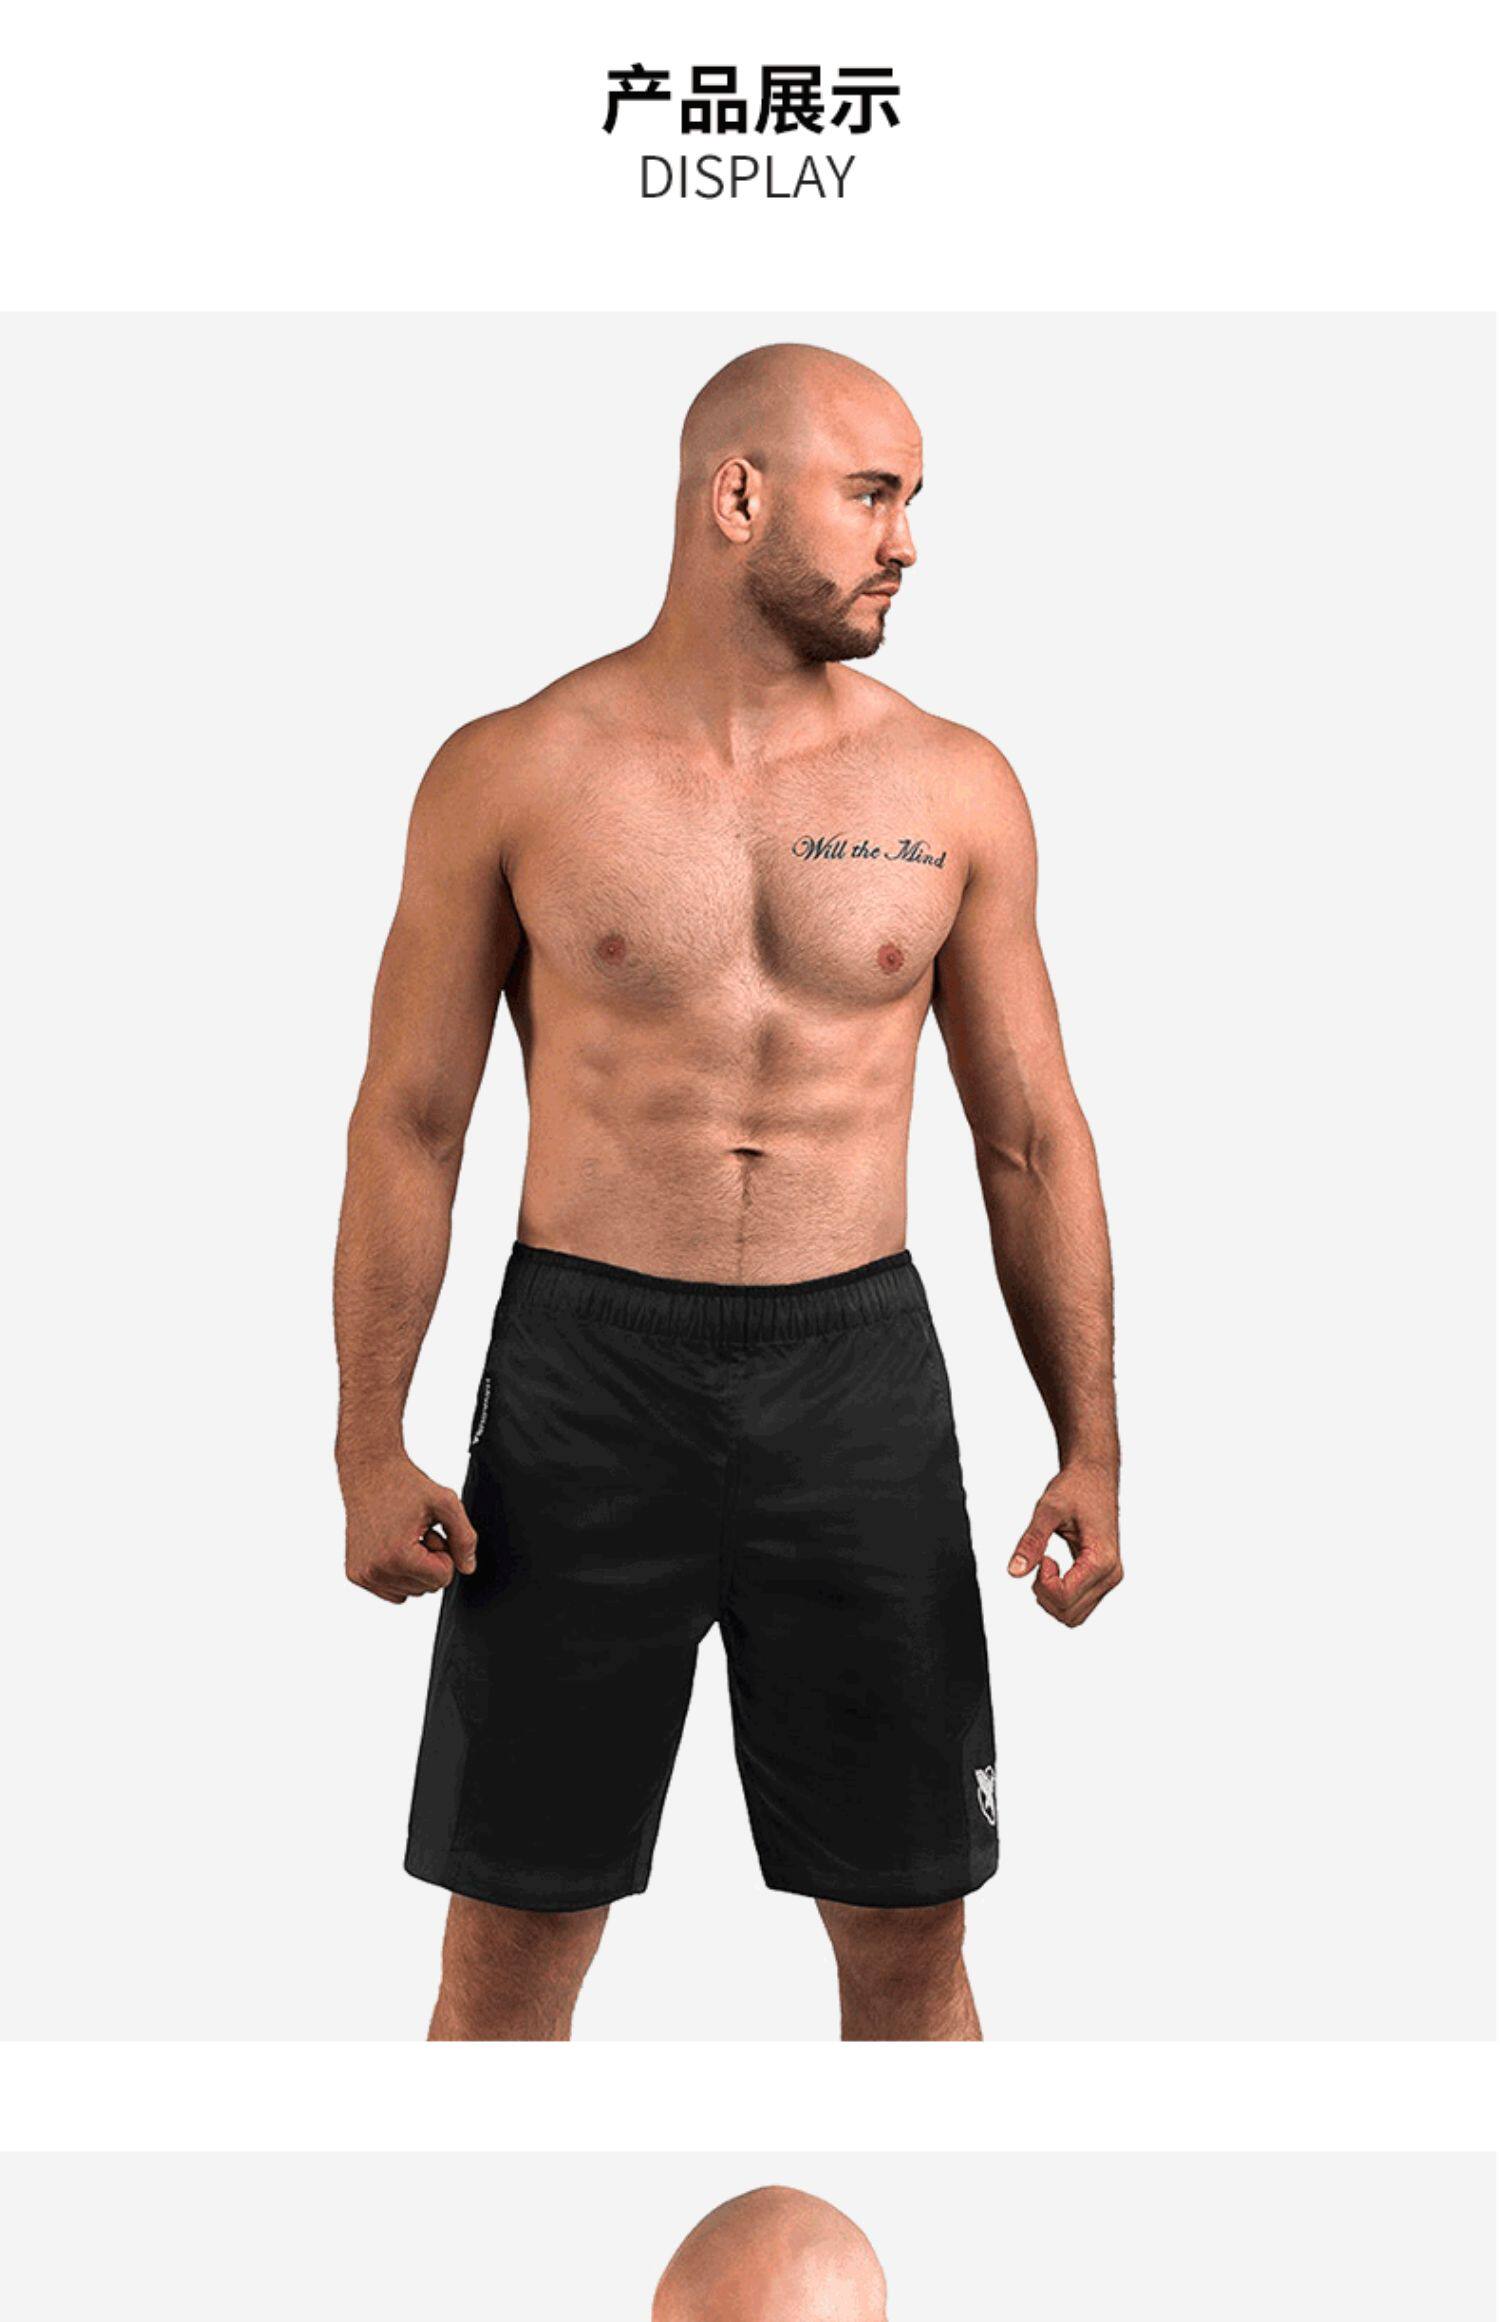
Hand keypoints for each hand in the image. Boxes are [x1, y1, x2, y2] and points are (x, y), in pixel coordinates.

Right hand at [341, 1452, 477, 1604]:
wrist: (370, 1472)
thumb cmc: (404, 1484)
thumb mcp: (445, 1503)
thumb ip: (464, 1537)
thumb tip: (468, 1567)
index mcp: (398, 1556)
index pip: (443, 1578)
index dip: (444, 1551)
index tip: (430, 1531)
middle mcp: (376, 1571)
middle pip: (427, 1588)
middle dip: (430, 1561)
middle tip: (417, 1532)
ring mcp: (363, 1575)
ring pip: (410, 1591)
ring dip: (415, 1567)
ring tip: (405, 1536)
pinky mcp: (356, 1574)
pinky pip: (392, 1591)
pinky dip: (399, 1573)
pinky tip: (393, 1546)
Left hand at [1007, 1463, 1121, 1626]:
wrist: (1094, 1477)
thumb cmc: (1077, 1488)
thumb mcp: (1048, 1510)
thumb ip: (1031, 1541)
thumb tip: (1014, 1570)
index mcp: (1103, 1560)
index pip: (1066, 1597)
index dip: (1043, 1582)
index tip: (1042, 1556)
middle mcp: (1111, 1574)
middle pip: (1069, 1613)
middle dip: (1045, 1592)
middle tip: (1040, 1559)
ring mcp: (1108, 1579)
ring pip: (1073, 1616)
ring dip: (1051, 1597)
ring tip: (1047, 1563)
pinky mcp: (1102, 1578)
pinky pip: (1078, 1605)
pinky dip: (1059, 1595)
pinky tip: (1055, 1569)